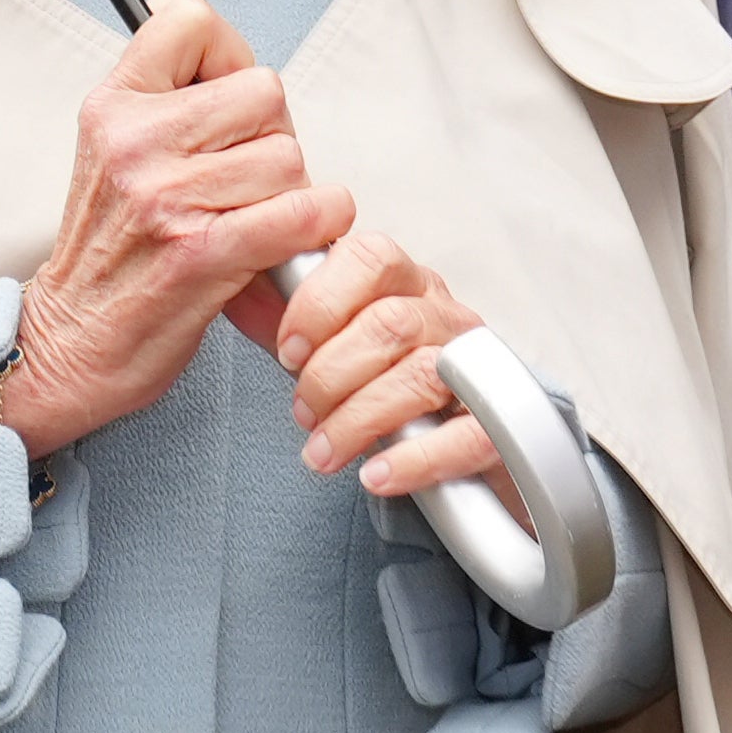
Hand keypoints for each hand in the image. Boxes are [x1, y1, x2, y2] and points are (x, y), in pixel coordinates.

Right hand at [0, 0, 353, 458]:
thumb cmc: (108, 255)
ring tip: (253, 217)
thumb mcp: (114, 153)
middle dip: (272, 134)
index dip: (230, 56)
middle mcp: (135, 143)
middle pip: (263, 92)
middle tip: (247, 175)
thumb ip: (167, 99)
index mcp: (113, 108)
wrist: (69, 345)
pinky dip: (316, 223)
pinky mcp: (202, 252)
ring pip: (288, 155)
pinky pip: (300, 210)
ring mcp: (167, 197)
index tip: (226, 93)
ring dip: (290, 190)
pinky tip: (294, 237)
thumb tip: (225, 45)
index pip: (192, 22)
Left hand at [253, 229, 510, 505]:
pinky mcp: (498, 427)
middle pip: (391, 322)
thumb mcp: (335, 346)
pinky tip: (376, 475)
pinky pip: (467, 435)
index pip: (370, 256)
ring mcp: (479, 369)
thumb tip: (233, 288)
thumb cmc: (388, 387)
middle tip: (303, 411)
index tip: (288, 349)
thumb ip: (290, 318)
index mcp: (406, 284)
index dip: (321, 301)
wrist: (460, 447)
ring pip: (422, 374)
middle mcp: (445, 317)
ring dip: (359, 419)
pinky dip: (414, 458)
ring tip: (324, 452)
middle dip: (331, 373)